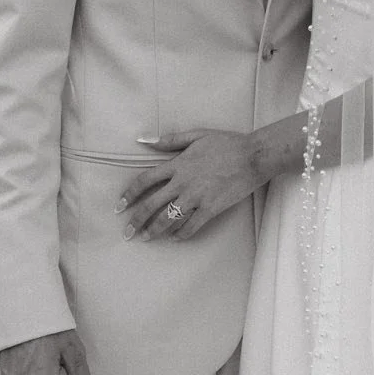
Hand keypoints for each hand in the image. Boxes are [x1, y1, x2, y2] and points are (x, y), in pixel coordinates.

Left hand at [118, 129, 258, 240]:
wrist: (253, 156)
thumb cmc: (226, 143)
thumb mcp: (197, 135)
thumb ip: (170, 140)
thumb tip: (145, 140)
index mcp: (177, 164)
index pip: (145, 181)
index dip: (129, 194)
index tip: (120, 206)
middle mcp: (182, 183)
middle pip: (151, 204)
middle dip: (136, 220)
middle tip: (127, 232)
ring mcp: (196, 197)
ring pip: (168, 218)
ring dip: (154, 231)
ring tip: (146, 239)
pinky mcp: (211, 208)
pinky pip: (191, 226)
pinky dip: (181, 234)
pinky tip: (175, 238)